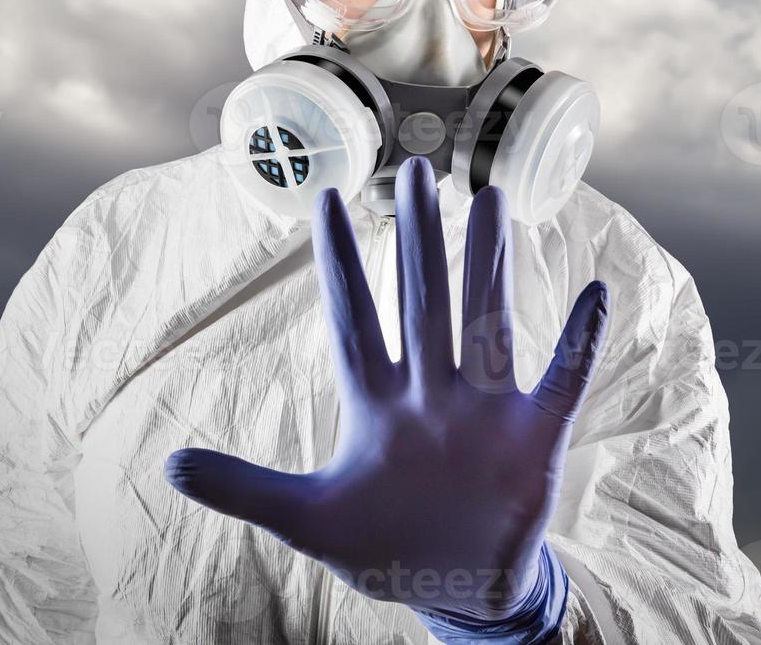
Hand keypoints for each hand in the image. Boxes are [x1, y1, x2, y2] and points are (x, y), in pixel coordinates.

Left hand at [165, 157, 608, 637]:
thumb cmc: (386, 546)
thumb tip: (168, 464)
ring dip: (490, 265)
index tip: (325, 200)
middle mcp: (431, 392)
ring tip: (492, 201)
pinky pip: (563, 380)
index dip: (340, 262)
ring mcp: (485, 409)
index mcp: (375, 405)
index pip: (354, 318)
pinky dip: (579, 342)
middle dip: (418, 239)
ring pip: (488, 320)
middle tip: (418, 172)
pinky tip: (593, 293)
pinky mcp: (534, 435)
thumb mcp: (307, 521)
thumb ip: (244, 489)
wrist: (458, 589)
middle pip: (423, 301)